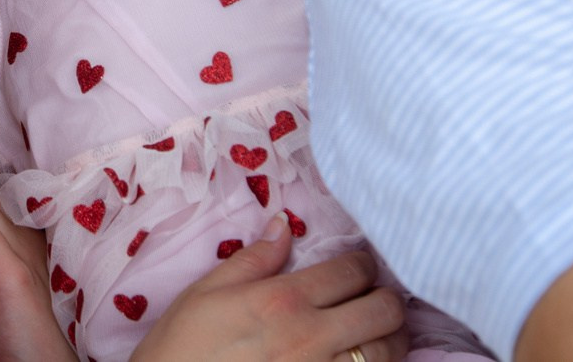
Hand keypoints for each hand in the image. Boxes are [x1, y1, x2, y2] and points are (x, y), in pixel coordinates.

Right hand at [130, 215, 408, 361]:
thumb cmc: (181, 348)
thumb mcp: (206, 294)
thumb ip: (252, 259)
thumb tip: (283, 224)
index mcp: (283, 300)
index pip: (351, 271)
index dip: (364, 263)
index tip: (361, 265)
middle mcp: (310, 337)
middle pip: (383, 311)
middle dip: (387, 298)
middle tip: (377, 296)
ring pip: (387, 352)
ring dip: (391, 337)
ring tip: (381, 331)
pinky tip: (366, 361)